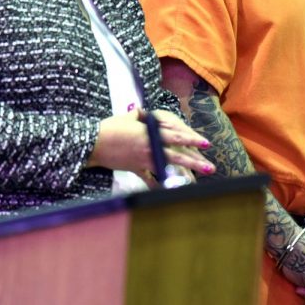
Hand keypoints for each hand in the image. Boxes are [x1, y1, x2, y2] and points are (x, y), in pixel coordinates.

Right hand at [87, 108, 214, 175]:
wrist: (94, 143)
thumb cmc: (111, 127)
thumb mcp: (129, 116)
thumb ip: (142, 115)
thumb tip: (148, 113)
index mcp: (150, 134)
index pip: (176, 136)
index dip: (192, 139)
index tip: (206, 143)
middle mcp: (150, 148)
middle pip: (177, 155)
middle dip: (195, 161)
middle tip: (210, 167)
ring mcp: (143, 160)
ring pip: (167, 167)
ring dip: (182, 173)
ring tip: (196, 180)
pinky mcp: (135, 169)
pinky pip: (149, 179)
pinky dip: (157, 186)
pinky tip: (168, 192)